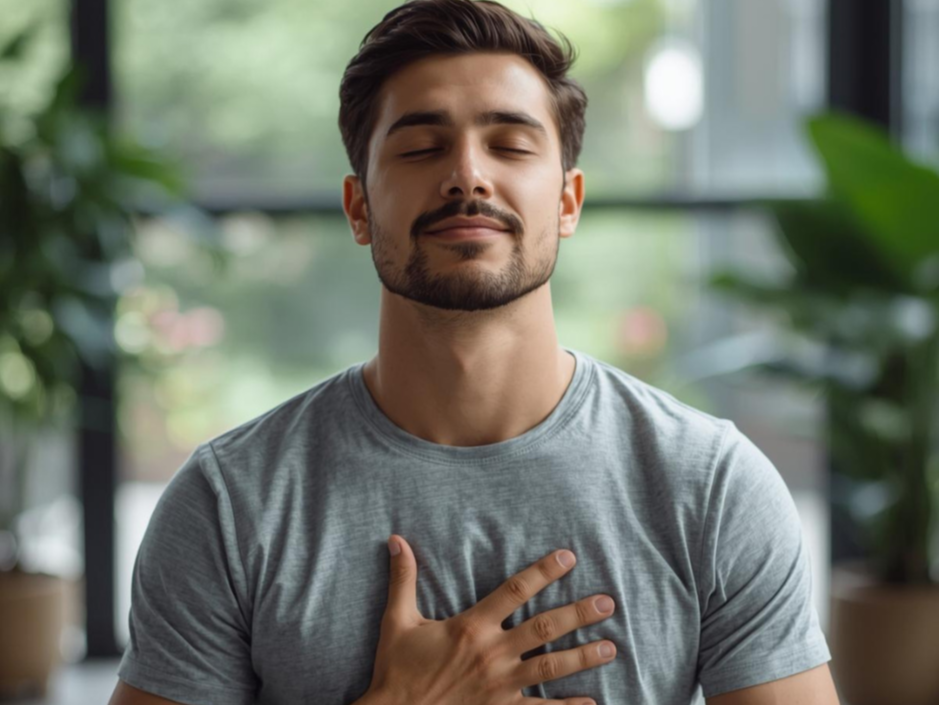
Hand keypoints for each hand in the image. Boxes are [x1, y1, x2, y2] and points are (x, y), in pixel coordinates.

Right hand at [363, 534, 616, 704]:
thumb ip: (403, 579)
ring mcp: (500, 687)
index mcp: (471, 627)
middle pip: (545, 628)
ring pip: (551, 668)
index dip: (543, 571)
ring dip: (583, 657)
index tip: (569, 558)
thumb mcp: (397, 621)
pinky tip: (590, 703)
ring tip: (611, 648)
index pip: (515, 591)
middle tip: (608, 602)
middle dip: (579, 613)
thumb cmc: (396, 671)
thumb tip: (396, 540)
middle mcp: (492, 654)